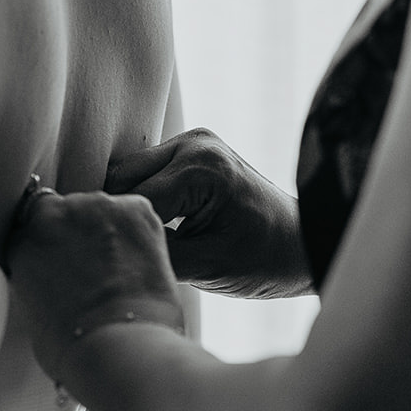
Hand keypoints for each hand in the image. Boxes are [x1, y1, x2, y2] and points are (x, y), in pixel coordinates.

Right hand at [7, 190, 183, 384]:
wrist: (118, 346)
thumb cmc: (75, 347)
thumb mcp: (33, 313)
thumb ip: (39, 281)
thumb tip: (58, 282)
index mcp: (21, 241)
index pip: (32, 230)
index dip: (53, 246)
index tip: (64, 261)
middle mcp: (52, 214)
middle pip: (67, 213)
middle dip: (79, 235)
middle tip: (95, 270)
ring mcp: (94, 207)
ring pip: (101, 211)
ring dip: (109, 232)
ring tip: (123, 272)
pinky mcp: (134, 209)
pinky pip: (136, 213)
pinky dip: (140, 233)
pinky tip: (142, 263)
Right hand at [105, 128, 313, 298]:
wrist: (304, 243)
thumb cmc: (267, 259)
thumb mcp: (207, 267)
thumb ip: (155, 252)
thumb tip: (108, 250)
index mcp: (200, 167)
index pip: (132, 200)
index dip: (118, 234)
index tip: (107, 261)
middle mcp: (193, 144)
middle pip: (123, 179)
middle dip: (119, 216)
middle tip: (119, 254)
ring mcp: (193, 143)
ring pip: (130, 175)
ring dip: (130, 207)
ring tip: (136, 243)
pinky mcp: (192, 152)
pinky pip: (149, 174)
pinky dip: (145, 200)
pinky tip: (153, 229)